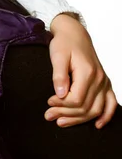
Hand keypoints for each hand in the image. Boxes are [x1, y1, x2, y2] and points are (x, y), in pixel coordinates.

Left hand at [44, 13, 116, 128]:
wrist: (75, 34)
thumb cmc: (64, 44)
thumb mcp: (57, 57)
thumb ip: (59, 76)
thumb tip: (60, 94)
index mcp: (87, 72)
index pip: (76, 99)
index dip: (61, 105)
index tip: (48, 102)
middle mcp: (99, 79)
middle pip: (85, 107)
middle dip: (65, 114)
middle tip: (48, 115)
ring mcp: (104, 82)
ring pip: (95, 109)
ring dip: (79, 119)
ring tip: (60, 122)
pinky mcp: (105, 83)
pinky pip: (110, 103)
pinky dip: (106, 115)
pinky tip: (98, 125)